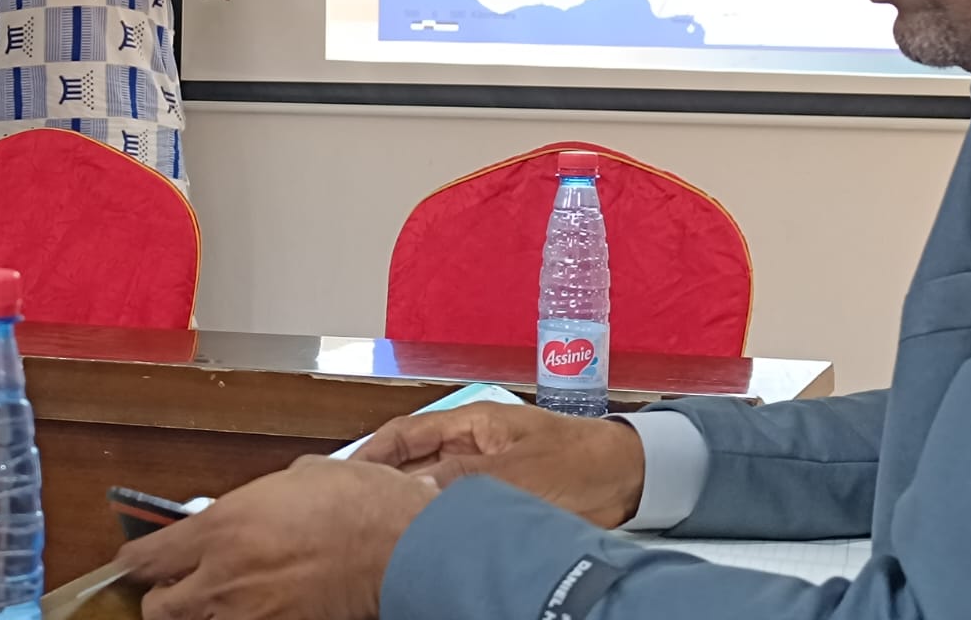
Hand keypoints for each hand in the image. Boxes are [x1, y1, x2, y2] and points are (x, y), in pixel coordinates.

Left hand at [116, 456, 437, 619]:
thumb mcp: (304, 476)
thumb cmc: (360, 505)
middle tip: (179, 586)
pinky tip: (261, 608)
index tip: (136, 559)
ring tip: (223, 600)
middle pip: (158, 608)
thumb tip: (259, 503)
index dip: (136, 559)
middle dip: (164, 598)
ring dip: (201, 614)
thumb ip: (265, 495)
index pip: (146, 557)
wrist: (402, 547)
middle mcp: (224, 578)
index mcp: (223, 527)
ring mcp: (249, 616)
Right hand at [353, 402, 644, 527]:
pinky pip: (454, 512)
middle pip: (410, 464)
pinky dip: (436, 526)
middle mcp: (470, 446)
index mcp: (471, 424)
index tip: (341, 477)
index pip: (404, 434)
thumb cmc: (580, 463)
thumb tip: (408, 493)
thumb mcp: (513, 472)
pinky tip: (423, 546)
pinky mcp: (497, 501)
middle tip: (352, 513)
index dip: (370, 454)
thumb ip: (458, 481)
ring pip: (430, 493)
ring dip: (409, 510)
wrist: (629, 481)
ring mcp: (482, 474)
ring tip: (379, 534)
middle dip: (381, 487)